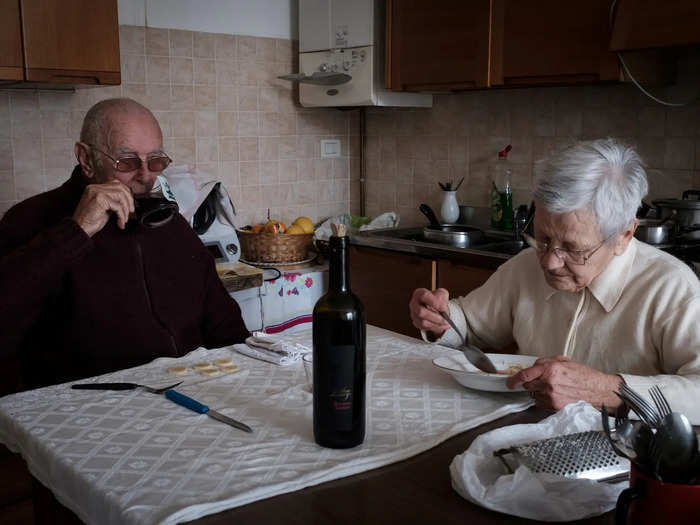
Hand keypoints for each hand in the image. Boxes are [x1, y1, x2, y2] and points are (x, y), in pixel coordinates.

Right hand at [72, 181, 133, 236]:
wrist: (79, 229)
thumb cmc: (91, 221)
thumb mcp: (105, 208)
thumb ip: (113, 201)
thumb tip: (128, 201)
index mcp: (95, 188)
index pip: (116, 184)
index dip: (127, 193)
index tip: (130, 205)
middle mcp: (95, 187)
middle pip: (120, 187)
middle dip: (129, 200)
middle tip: (131, 211)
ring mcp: (96, 192)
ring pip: (120, 195)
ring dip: (126, 209)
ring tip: (124, 219)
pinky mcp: (99, 199)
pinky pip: (118, 206)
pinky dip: (122, 215)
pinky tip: (120, 223)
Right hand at [409, 288, 449, 337]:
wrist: (434, 305)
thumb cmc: (436, 298)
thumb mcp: (442, 294)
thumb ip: (443, 299)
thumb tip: (443, 310)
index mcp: (419, 293)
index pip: (424, 296)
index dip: (434, 302)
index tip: (444, 308)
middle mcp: (414, 303)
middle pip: (421, 312)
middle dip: (435, 317)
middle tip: (446, 320)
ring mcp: (413, 314)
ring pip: (423, 322)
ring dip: (437, 325)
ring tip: (447, 324)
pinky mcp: (416, 322)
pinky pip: (425, 328)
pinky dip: (435, 328)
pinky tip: (442, 326)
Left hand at [506, 356, 622, 409]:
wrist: (599, 391)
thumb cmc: (584, 375)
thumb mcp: (564, 361)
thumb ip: (545, 362)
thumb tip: (533, 366)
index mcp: (550, 369)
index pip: (525, 375)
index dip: (514, 379)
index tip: (510, 382)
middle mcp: (549, 384)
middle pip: (527, 386)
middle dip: (530, 383)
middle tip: (540, 382)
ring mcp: (551, 397)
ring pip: (534, 395)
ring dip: (538, 392)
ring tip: (553, 389)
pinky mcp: (555, 406)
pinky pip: (541, 403)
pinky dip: (544, 399)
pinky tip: (556, 395)